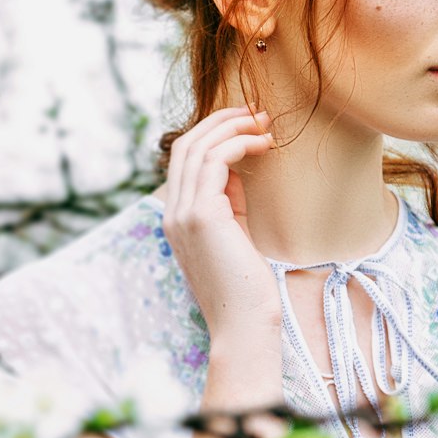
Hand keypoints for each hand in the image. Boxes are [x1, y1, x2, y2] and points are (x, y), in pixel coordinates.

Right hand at [161, 106, 280, 343]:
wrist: (244, 325)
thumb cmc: (247, 288)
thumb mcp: (235, 234)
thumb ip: (229, 201)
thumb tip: (235, 165)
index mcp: (177, 219)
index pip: (184, 160)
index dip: (214, 134)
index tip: (247, 125)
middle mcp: (172, 213)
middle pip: (186, 144)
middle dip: (222, 121)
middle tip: (257, 112)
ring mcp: (182, 213)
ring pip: (198, 146)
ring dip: (233, 127)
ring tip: (264, 123)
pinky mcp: (201, 215)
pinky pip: (215, 160)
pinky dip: (239, 144)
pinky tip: (263, 144)